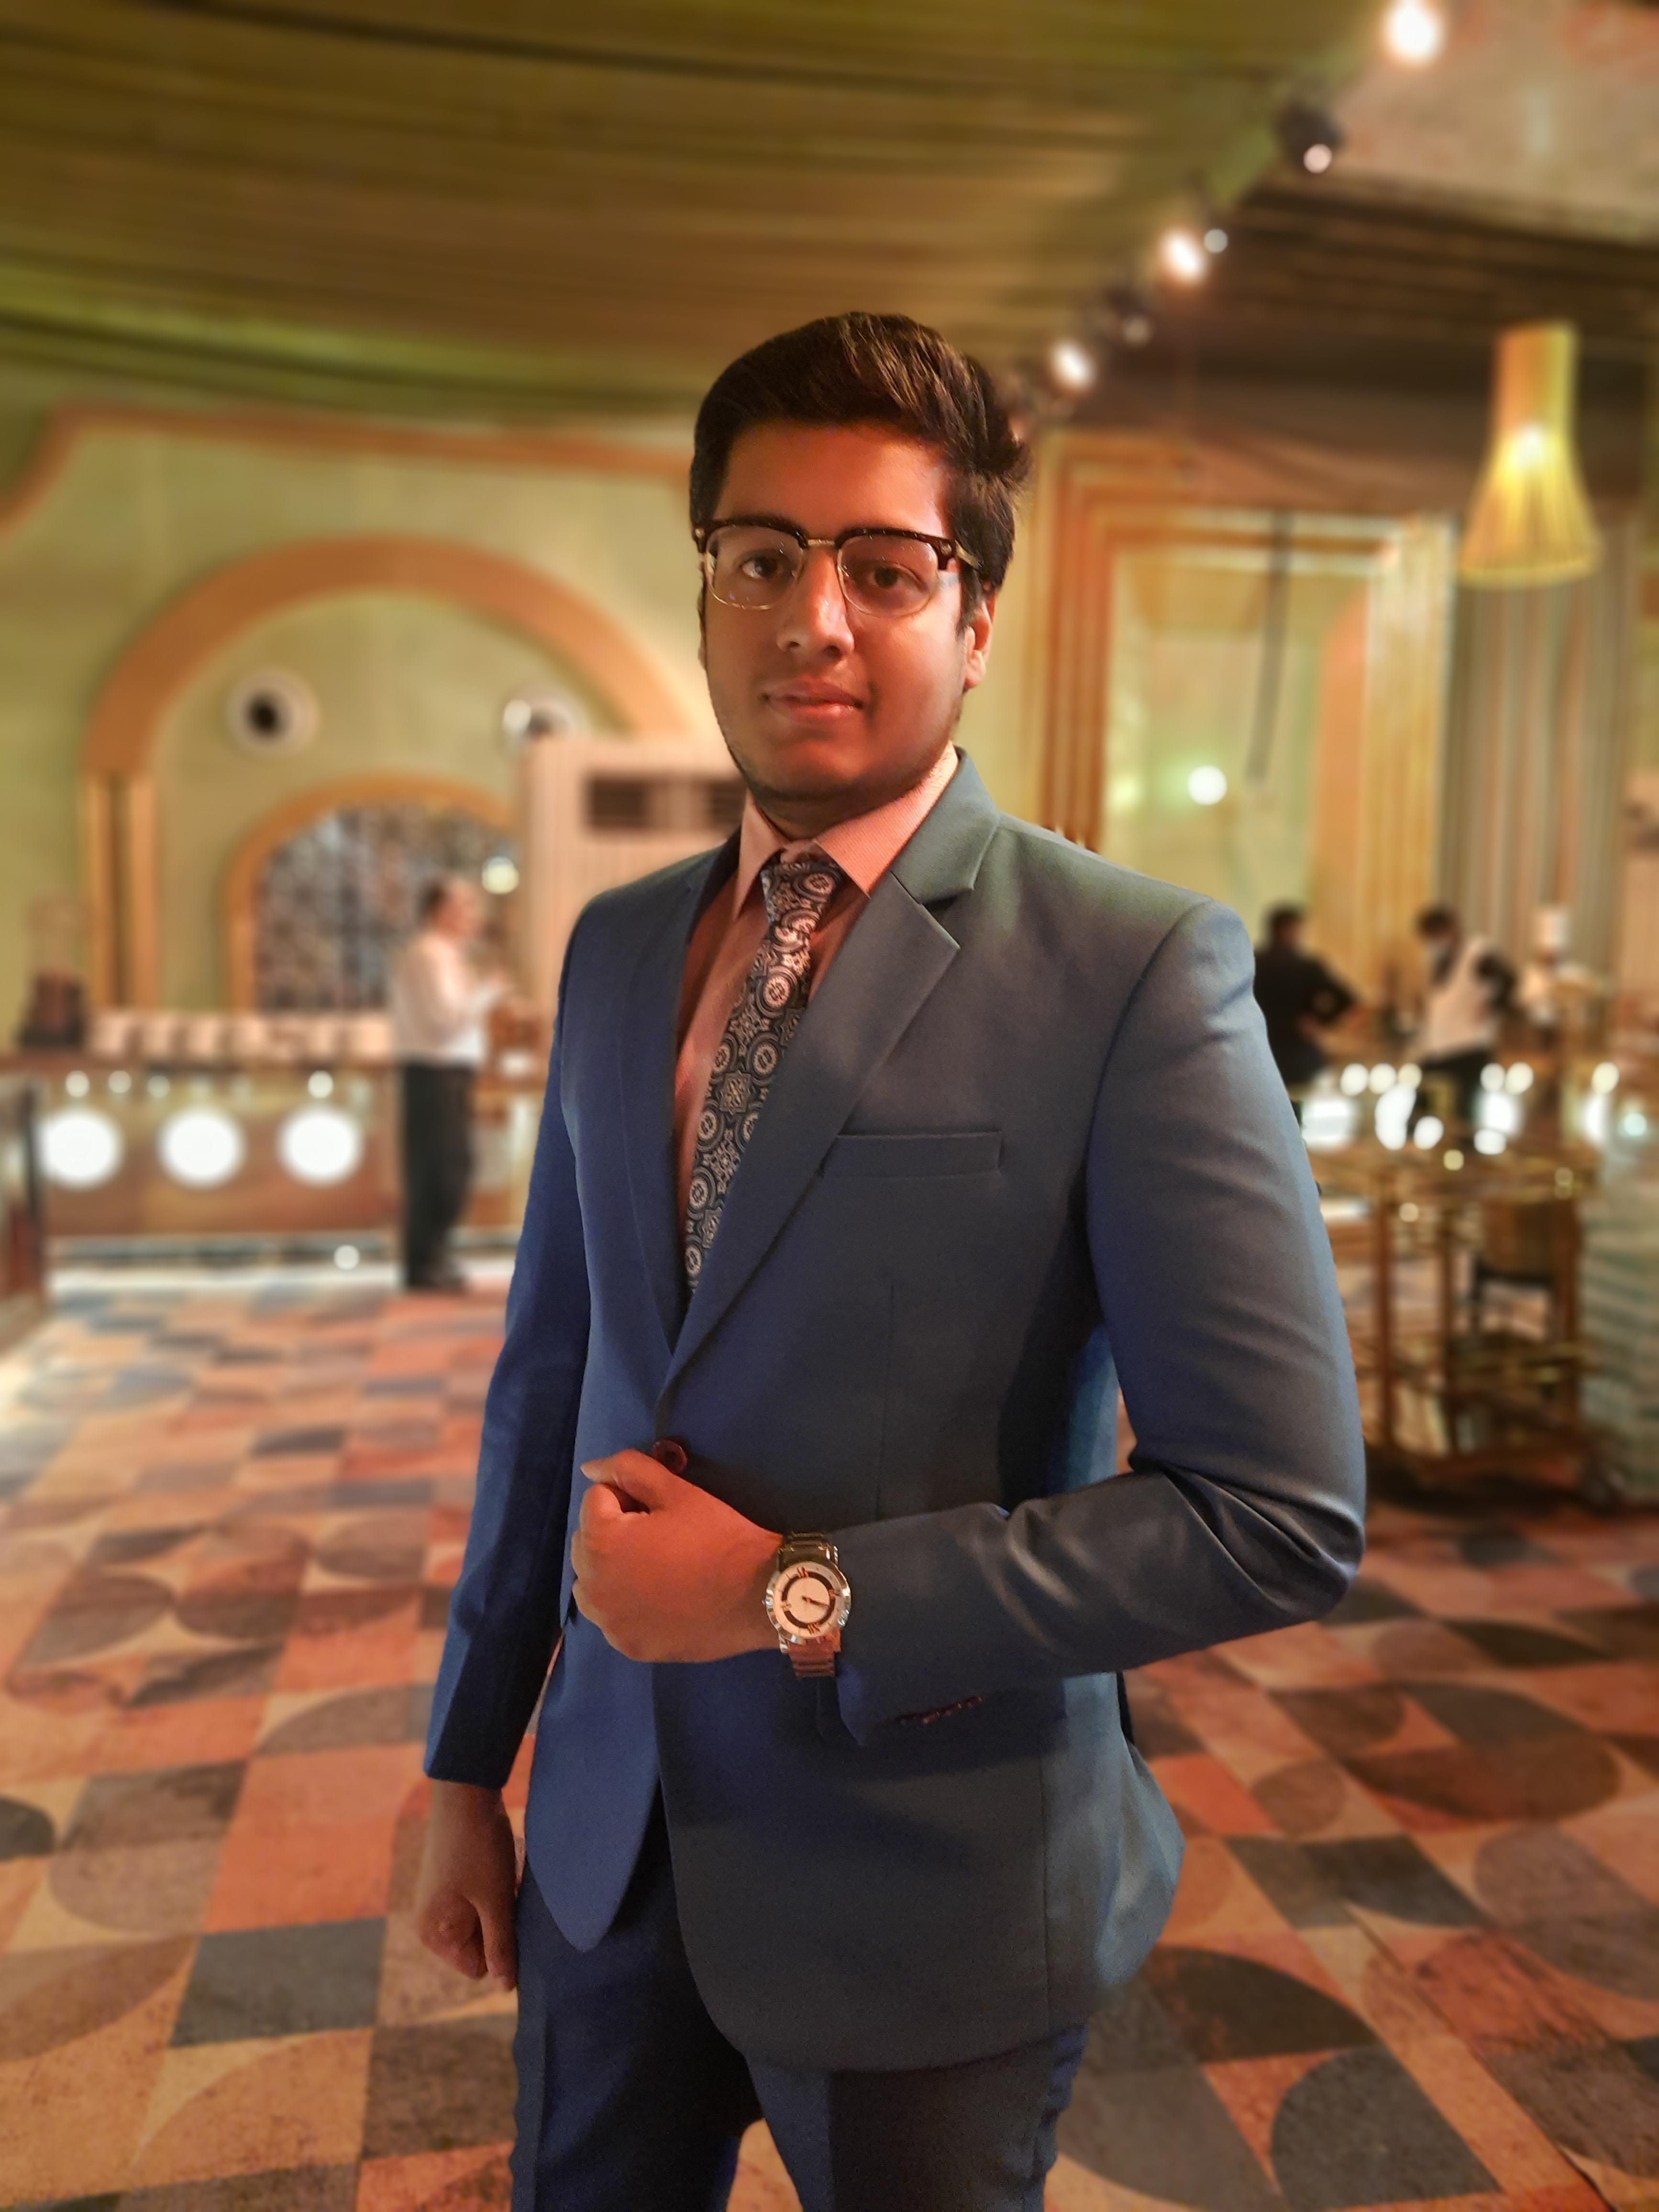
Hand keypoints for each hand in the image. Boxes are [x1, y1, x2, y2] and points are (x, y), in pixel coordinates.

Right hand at [414, 1780, 519, 1990]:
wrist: (464, 1791)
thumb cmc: (479, 1847)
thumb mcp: (496, 1901)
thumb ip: (500, 1946)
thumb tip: (504, 1988)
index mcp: (435, 1934)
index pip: (478, 1967)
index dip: (500, 1946)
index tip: (508, 1914)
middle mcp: (429, 1923)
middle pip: (478, 1944)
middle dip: (498, 1922)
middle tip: (504, 1889)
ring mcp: (437, 1900)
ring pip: (481, 1919)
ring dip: (498, 1902)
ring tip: (500, 1873)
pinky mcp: (447, 1881)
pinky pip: (476, 1899)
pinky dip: (491, 1886)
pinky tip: (495, 1861)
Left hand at [572, 1449, 779, 1662]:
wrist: (757, 1595)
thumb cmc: (718, 1537)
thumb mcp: (677, 1491)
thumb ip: (628, 1469)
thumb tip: (589, 1468)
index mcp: (601, 1541)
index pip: (596, 1500)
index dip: (628, 1497)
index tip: (661, 1511)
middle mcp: (592, 1586)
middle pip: (588, 1542)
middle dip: (614, 1531)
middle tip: (660, 1536)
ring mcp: (608, 1622)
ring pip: (592, 1582)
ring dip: (611, 1568)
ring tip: (655, 1567)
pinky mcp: (626, 1645)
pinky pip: (610, 1616)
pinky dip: (624, 1604)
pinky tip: (659, 1599)